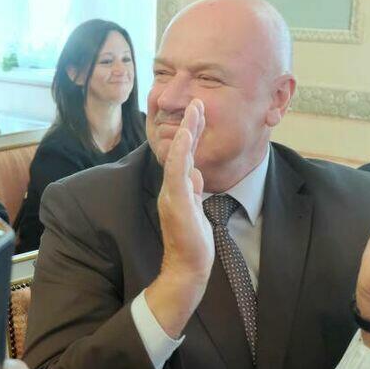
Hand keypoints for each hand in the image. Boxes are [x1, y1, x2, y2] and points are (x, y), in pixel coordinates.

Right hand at [145, 99, 211, 337]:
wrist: (188, 267)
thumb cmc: (192, 243)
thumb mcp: (196, 209)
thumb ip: (194, 190)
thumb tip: (196, 172)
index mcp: (177, 189)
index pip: (185, 156)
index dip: (191, 134)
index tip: (197, 113)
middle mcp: (172, 187)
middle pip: (180, 151)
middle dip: (189, 125)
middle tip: (196, 101)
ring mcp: (172, 193)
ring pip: (178, 156)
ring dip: (186, 132)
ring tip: (194, 110)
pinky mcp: (175, 201)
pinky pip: (176, 172)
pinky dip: (179, 153)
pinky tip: (184, 137)